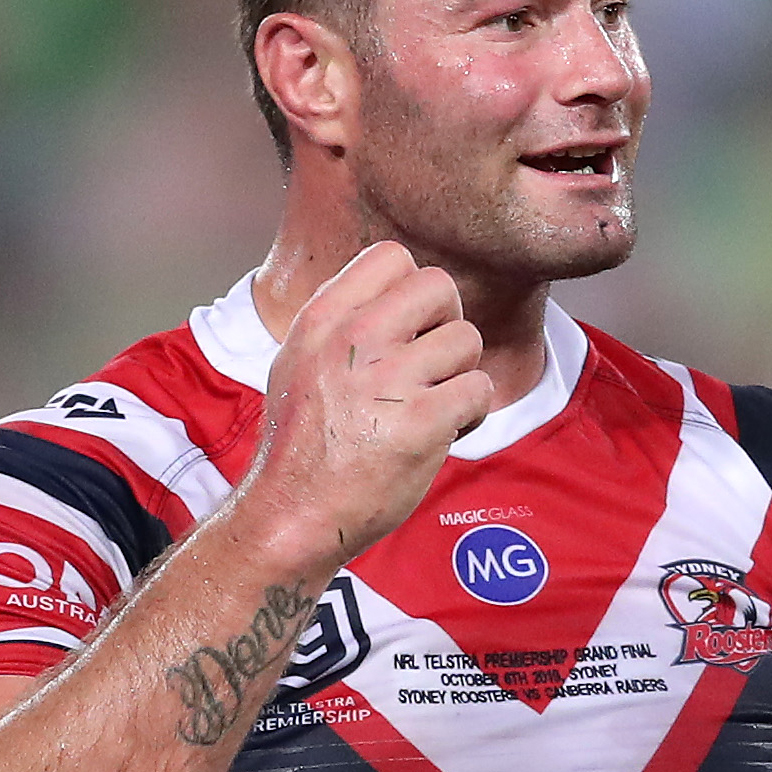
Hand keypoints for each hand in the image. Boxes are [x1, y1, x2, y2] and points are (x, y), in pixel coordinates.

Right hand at [239, 242, 491, 566]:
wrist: (292, 515)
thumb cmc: (302, 444)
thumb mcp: (299, 362)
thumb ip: (343, 322)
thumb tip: (394, 290)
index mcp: (322, 320)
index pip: (392, 256)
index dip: (414, 290)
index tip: (407, 328)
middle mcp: (353, 341)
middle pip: (440, 286)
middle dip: (447, 324)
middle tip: (432, 365)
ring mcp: (388, 380)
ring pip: (467, 340)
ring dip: (461, 375)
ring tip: (432, 405)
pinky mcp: (421, 423)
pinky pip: (480, 390)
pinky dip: (471, 415)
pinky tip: (442, 432)